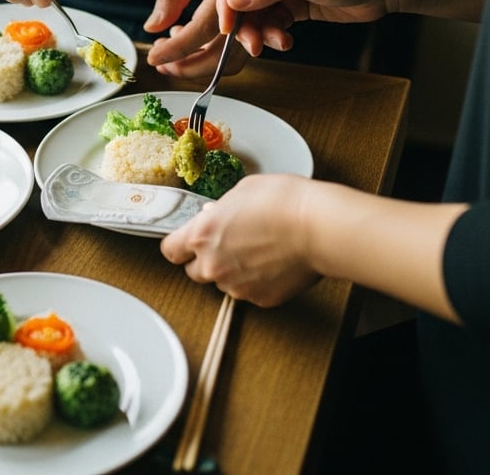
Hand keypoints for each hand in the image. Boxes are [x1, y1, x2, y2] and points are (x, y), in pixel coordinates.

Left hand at [145, 0, 293, 79]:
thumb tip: (153, 28)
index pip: (203, 28)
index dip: (177, 48)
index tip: (153, 57)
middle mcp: (250, 8)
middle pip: (221, 54)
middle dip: (188, 67)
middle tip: (161, 63)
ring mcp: (258, 23)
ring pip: (230, 63)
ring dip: (199, 68)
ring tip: (172, 52)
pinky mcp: (259, 32)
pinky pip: (236, 59)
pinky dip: (212, 62)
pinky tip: (192, 45)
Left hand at [160, 174, 321, 306]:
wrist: (319, 227)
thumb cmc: (284, 202)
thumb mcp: (243, 190)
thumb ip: (221, 209)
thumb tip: (215, 216)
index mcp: (202, 235)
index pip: (170, 251)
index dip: (179, 246)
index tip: (187, 242)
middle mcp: (213, 265)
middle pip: (194, 272)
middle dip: (206, 260)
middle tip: (228, 244)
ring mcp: (237, 286)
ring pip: (224, 283)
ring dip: (233, 271)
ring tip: (259, 250)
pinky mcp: (261, 299)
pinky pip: (250, 291)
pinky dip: (257, 281)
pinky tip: (274, 262)